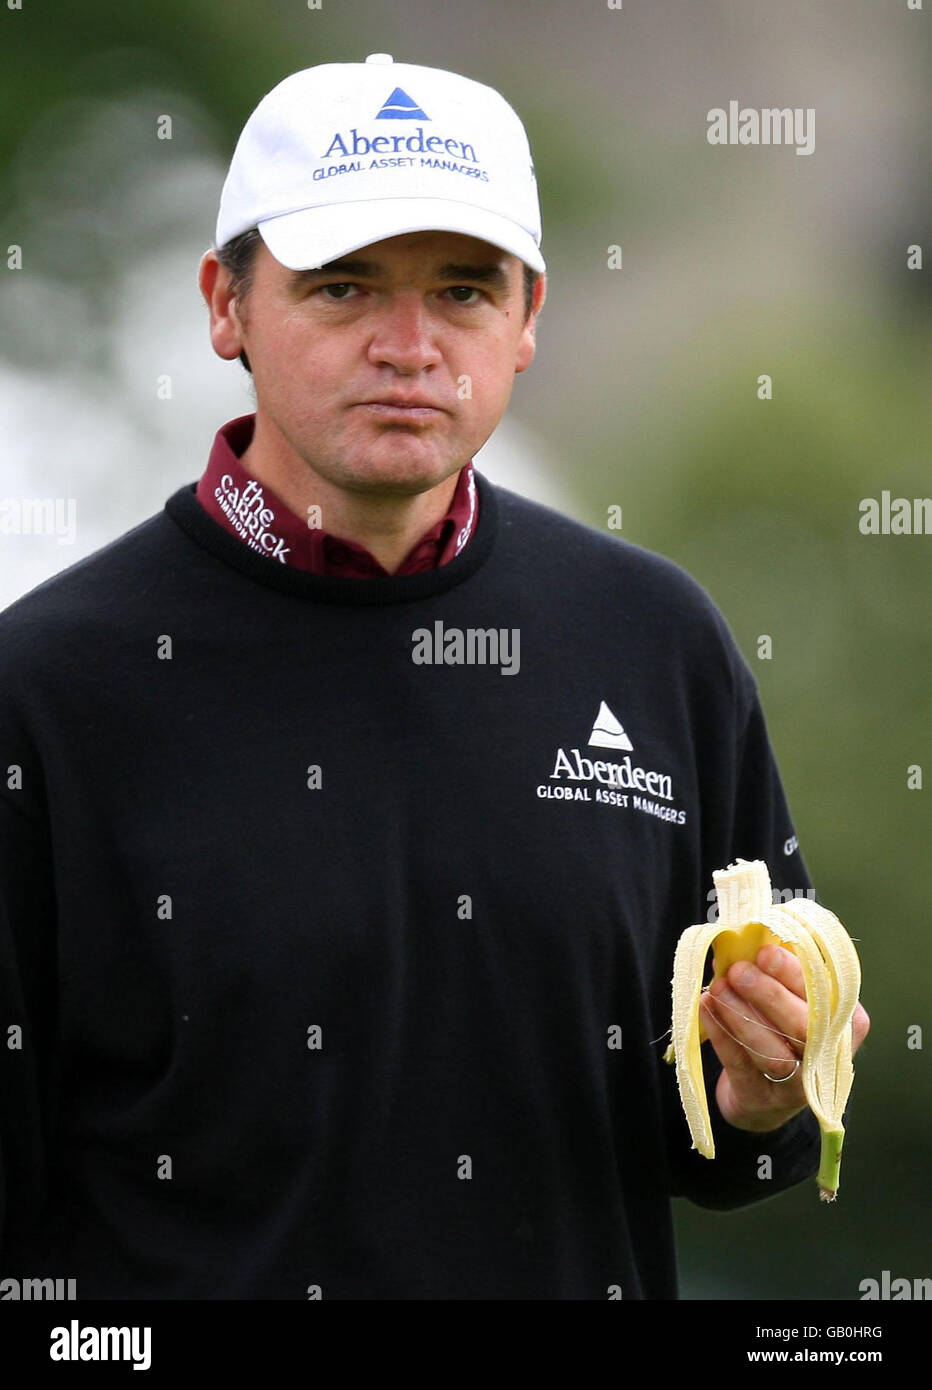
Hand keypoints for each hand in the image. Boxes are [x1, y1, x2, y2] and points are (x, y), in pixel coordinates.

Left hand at [699, 943, 870, 1133]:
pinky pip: (741, 1066)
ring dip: (742, 1016)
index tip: (766, 951)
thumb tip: (750, 937)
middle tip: (739, 970)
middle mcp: (827, 1057)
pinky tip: (706, 1008)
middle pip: (803, 1028)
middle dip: (769, 995)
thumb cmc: (780, 1030)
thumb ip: (780, 971)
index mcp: (845, 1023)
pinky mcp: (762, 1100)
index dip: (795, 974)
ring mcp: (796, 1087)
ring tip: (718, 988)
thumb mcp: (793, 998)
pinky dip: (722, 1035)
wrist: (763, 1095)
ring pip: (773, 1053)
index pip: (825, 997)